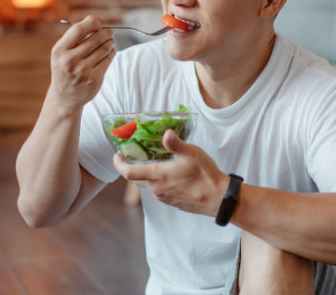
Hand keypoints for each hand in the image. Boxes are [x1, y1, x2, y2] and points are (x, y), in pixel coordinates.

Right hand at [48, 15, 115, 111]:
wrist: (65, 96)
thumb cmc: (65, 68)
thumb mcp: (62, 52)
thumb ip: (75, 35)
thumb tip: (92, 19)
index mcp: (59, 51)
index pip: (78, 30)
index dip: (91, 24)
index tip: (97, 24)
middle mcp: (70, 61)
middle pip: (94, 39)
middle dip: (105, 32)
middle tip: (109, 32)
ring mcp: (83, 71)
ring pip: (104, 49)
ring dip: (110, 42)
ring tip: (110, 41)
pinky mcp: (94, 78)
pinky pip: (108, 60)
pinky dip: (111, 52)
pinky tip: (110, 51)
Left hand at [114, 129, 229, 215]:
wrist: (218, 199)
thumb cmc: (205, 175)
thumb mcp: (191, 154)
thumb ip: (175, 144)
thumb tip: (166, 132)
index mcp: (159, 176)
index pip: (129, 172)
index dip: (119, 164)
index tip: (117, 155)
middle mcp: (157, 189)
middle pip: (134, 179)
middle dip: (129, 167)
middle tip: (130, 155)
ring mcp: (164, 197)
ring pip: (146, 185)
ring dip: (143, 174)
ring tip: (149, 161)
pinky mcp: (171, 201)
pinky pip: (157, 190)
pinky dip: (154, 181)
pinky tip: (165, 173)